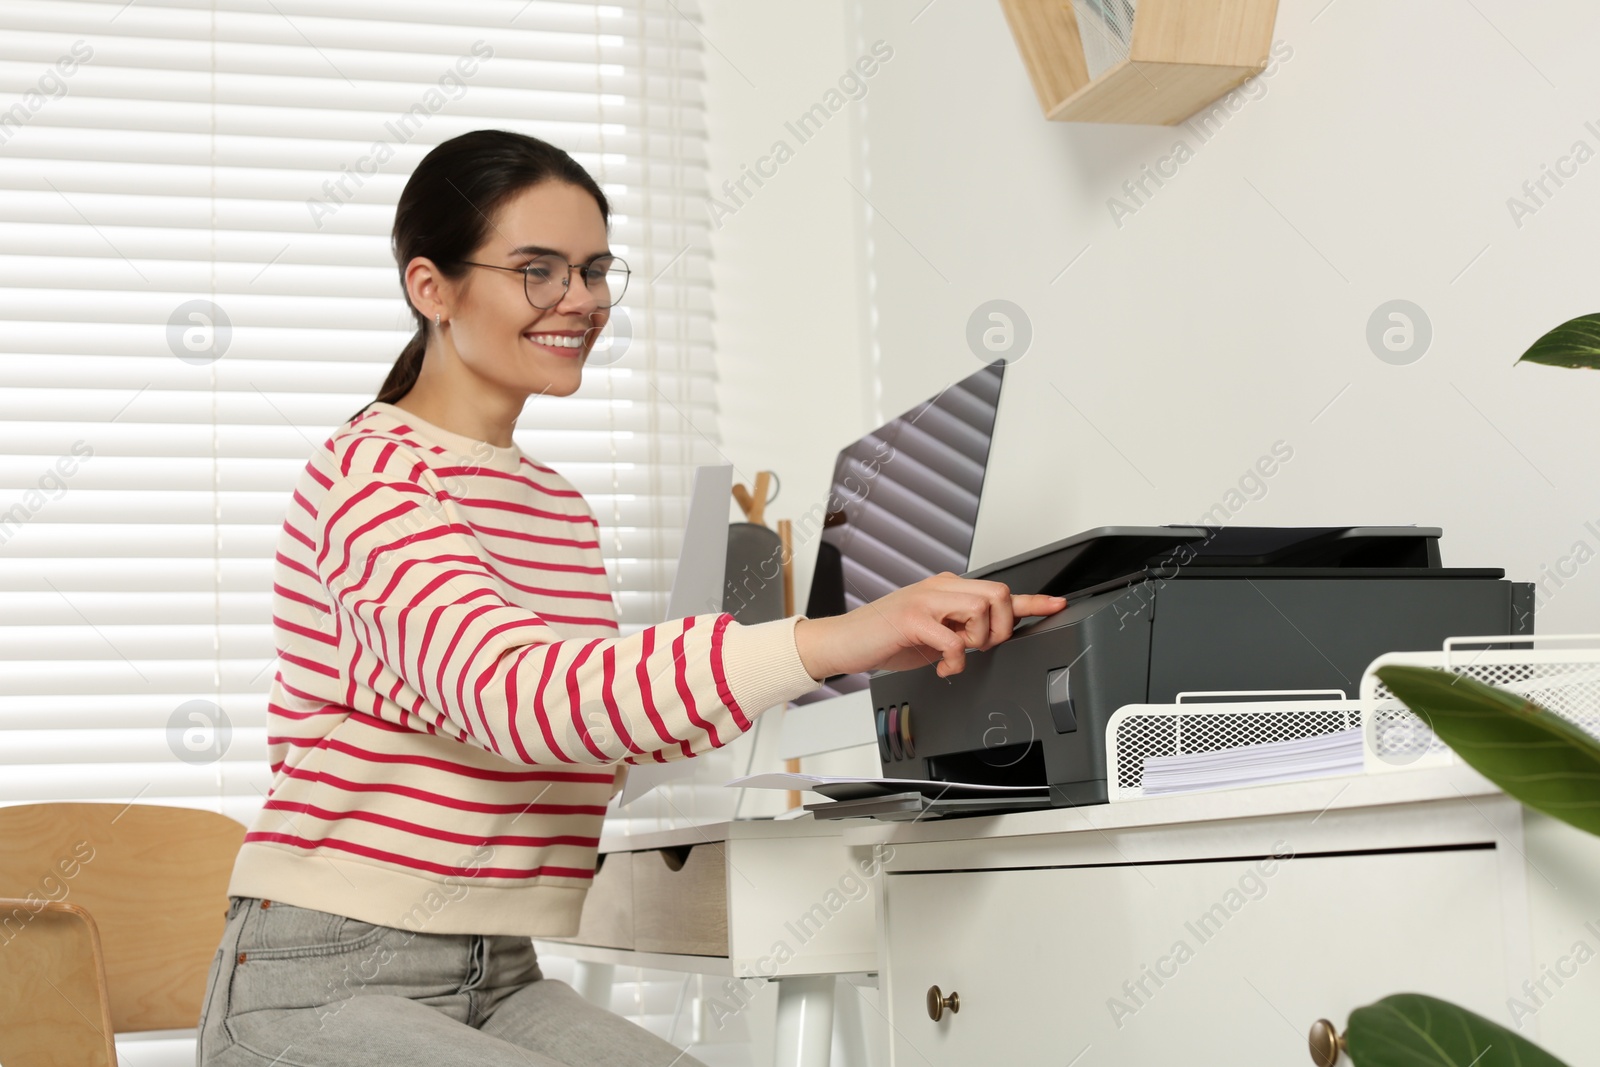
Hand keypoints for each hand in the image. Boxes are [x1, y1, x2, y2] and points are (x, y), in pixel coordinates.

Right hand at [792, 572, 1066, 680]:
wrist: (844, 642)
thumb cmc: (884, 639)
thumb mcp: (932, 634)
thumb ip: (960, 630)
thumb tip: (989, 639)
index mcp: (947, 589)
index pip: (998, 591)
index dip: (1033, 600)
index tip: (1058, 604)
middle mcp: (940, 587)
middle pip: (999, 595)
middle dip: (1001, 628)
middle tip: (981, 647)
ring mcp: (926, 599)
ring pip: (983, 610)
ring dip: (978, 641)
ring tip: (958, 655)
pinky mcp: (913, 618)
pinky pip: (955, 639)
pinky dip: (956, 660)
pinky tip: (943, 666)